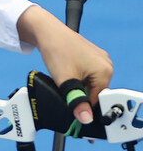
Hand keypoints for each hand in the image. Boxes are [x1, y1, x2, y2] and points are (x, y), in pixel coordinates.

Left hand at [17, 5, 112, 123]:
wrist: (44, 30)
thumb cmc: (56, 50)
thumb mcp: (66, 80)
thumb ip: (76, 101)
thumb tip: (86, 119)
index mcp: (105, 71)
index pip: (97, 100)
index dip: (83, 105)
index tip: (71, 105)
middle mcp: (105, 64)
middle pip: (93, 92)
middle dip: (78, 93)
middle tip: (64, 86)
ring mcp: (97, 59)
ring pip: (88, 83)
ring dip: (75, 85)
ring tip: (63, 76)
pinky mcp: (88, 55)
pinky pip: (84, 74)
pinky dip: (75, 76)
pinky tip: (65, 71)